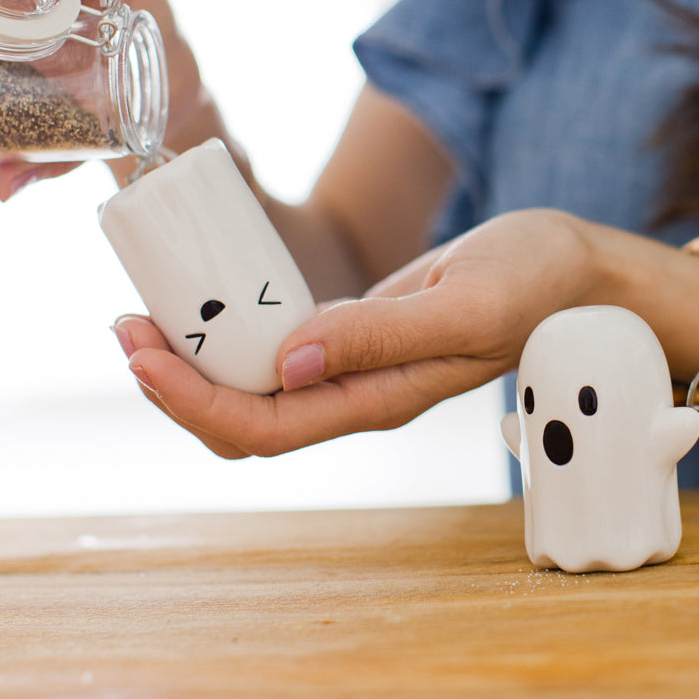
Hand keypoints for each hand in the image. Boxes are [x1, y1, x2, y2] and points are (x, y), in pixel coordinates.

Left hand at [112, 209, 604, 457]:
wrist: (572, 270)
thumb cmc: (532, 284)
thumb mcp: (463, 304)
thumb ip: (382, 336)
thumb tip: (288, 362)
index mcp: (381, 397)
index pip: (268, 427)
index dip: (197, 403)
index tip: (145, 355)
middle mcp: (360, 392)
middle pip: (247, 419)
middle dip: (177, 385)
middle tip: (126, 328)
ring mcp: (358, 364)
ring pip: (258, 388)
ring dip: (196, 362)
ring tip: (147, 317)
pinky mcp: (359, 331)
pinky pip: (282, 349)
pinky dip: (236, 334)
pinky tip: (213, 304)